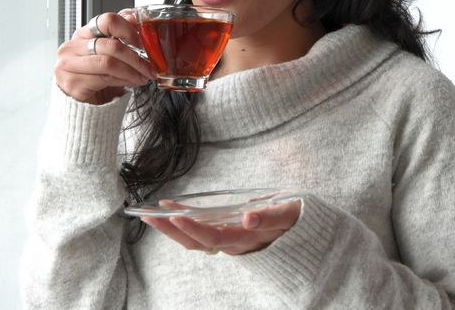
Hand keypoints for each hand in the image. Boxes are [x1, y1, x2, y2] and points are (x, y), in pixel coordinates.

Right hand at [54, 11, 156, 104]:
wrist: (82, 100)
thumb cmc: (96, 73)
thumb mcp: (108, 52)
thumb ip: (119, 33)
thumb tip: (133, 17)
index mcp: (83, 34)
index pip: (106, 21)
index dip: (128, 30)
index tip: (142, 43)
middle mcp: (72, 47)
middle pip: (110, 45)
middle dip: (135, 58)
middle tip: (150, 67)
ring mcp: (68, 65)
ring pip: (108, 63)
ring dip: (132, 71)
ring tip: (144, 76)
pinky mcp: (72, 83)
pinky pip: (105, 79)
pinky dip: (124, 81)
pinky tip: (133, 82)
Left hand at [142, 199, 301, 255]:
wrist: (307, 237)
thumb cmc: (297, 220)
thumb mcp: (290, 214)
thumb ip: (272, 216)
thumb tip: (249, 216)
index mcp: (246, 238)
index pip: (213, 237)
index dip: (192, 228)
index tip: (174, 214)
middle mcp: (234, 244)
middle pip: (196, 243)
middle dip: (170, 230)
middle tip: (147, 215)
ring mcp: (230, 242)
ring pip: (195, 241)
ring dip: (172, 229)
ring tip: (150, 213)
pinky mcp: (229, 236)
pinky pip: (201, 234)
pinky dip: (184, 223)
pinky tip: (172, 210)